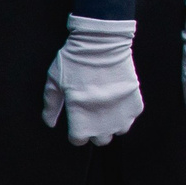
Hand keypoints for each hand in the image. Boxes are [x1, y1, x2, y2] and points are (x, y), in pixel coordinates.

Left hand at [42, 15, 142, 146]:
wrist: (102, 44)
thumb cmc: (75, 62)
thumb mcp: (54, 83)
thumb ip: (51, 106)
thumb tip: (50, 122)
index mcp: (80, 118)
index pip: (79, 140)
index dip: (77, 131)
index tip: (77, 121)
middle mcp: (102, 120)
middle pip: (101, 140)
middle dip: (96, 131)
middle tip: (92, 115)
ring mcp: (121, 112)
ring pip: (119, 130)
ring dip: (113, 124)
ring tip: (108, 111)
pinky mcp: (135, 101)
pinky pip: (132, 116)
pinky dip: (126, 112)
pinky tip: (119, 101)